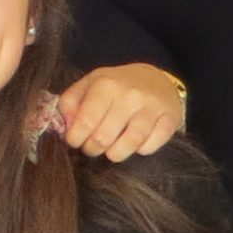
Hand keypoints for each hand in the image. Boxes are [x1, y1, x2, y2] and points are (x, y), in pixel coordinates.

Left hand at [54, 63, 186, 160]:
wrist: (155, 79)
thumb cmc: (116, 85)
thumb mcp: (89, 84)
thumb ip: (70, 102)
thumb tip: (63, 125)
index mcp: (106, 84)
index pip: (85, 123)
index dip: (76, 139)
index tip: (75, 140)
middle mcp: (130, 95)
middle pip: (103, 138)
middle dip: (92, 148)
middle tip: (92, 146)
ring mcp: (152, 108)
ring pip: (129, 145)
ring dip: (115, 153)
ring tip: (110, 148)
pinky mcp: (169, 120)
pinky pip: (149, 147)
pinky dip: (139, 150)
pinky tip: (134, 142)